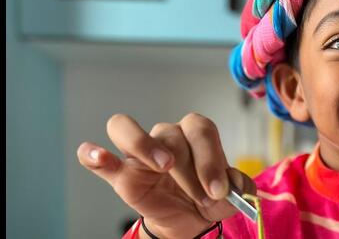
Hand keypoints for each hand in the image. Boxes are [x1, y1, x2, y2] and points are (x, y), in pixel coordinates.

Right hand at [77, 113, 255, 238]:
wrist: (190, 219)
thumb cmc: (208, 197)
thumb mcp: (230, 194)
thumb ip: (238, 186)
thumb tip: (236, 184)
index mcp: (195, 134)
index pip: (200, 130)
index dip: (211, 158)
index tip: (219, 189)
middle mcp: (167, 135)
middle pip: (171, 133)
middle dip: (191, 168)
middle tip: (203, 195)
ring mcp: (139, 152)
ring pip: (126, 128)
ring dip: (145, 144)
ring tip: (164, 166)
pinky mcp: (120, 173)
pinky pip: (95, 157)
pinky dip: (92, 154)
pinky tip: (98, 156)